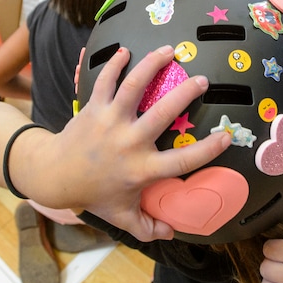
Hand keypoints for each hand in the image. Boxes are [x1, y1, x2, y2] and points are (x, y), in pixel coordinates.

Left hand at [52, 45, 230, 239]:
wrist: (55, 176)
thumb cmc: (93, 194)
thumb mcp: (122, 216)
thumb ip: (148, 227)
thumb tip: (172, 232)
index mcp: (142, 170)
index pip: (182, 161)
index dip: (208, 149)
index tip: (227, 136)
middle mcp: (129, 142)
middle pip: (163, 113)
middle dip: (185, 93)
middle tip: (202, 80)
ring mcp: (110, 121)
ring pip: (133, 86)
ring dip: (152, 65)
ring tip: (169, 51)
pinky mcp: (93, 107)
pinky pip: (104, 80)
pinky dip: (115, 63)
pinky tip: (126, 51)